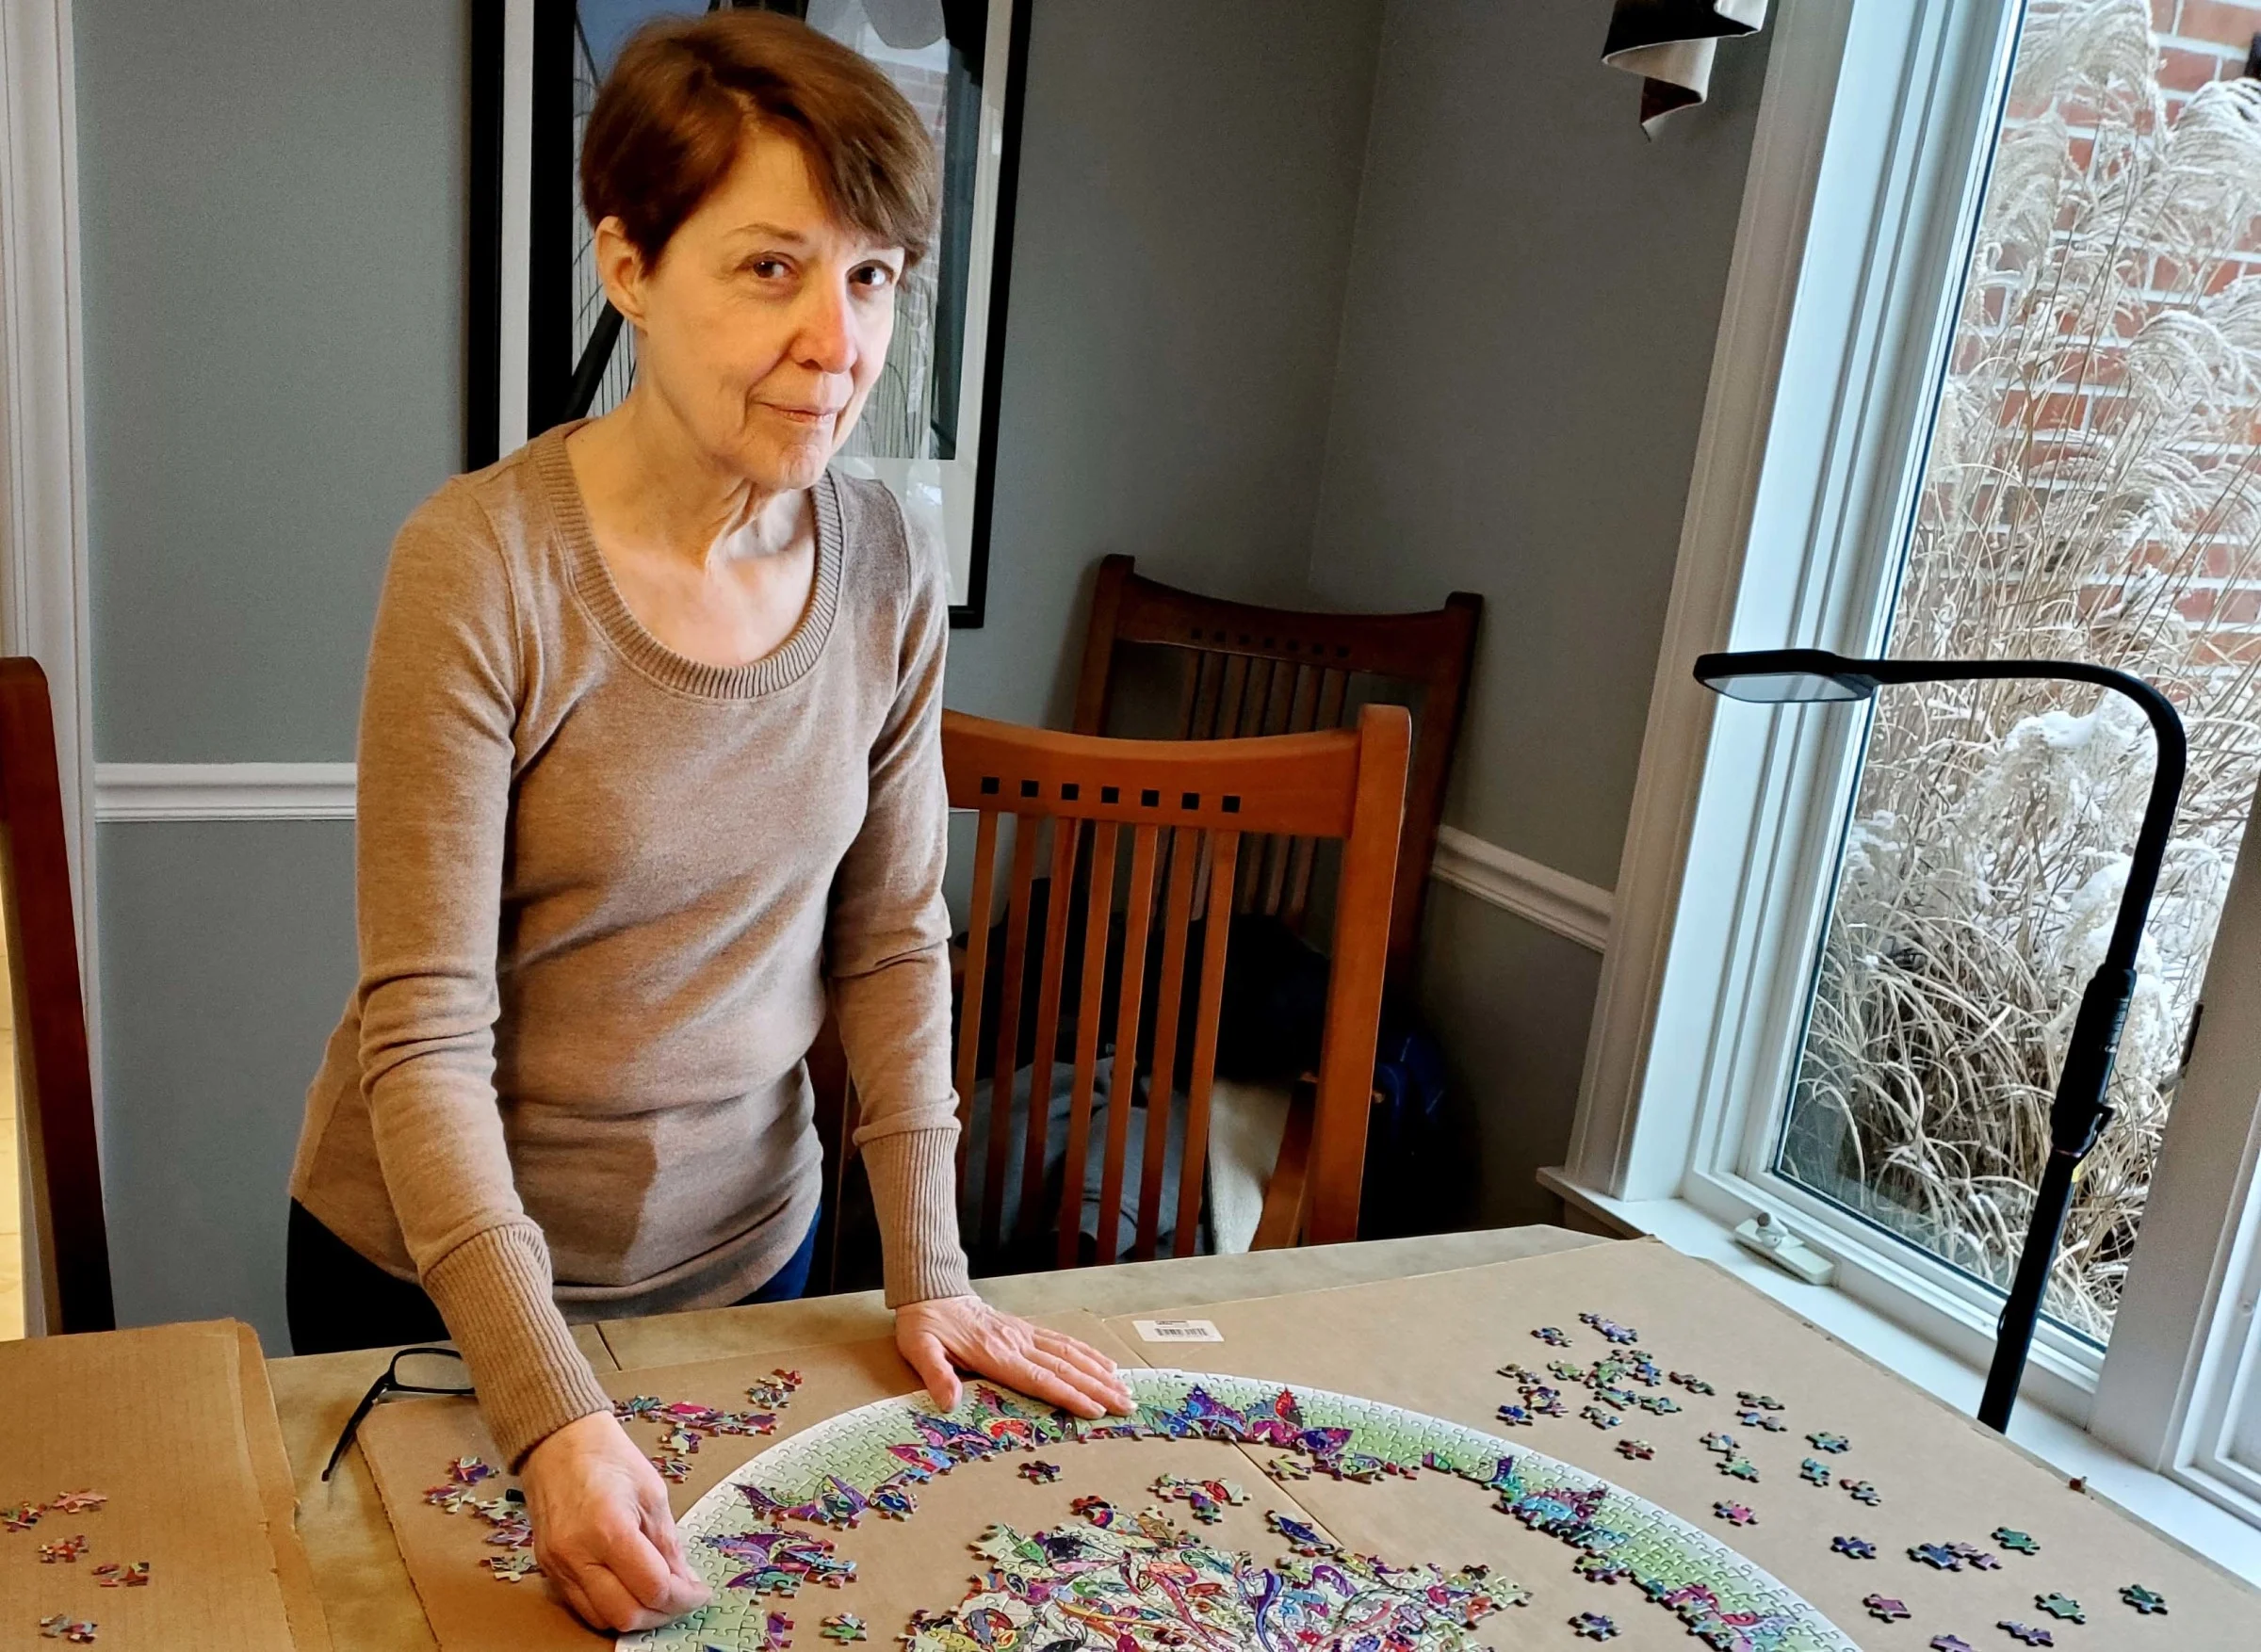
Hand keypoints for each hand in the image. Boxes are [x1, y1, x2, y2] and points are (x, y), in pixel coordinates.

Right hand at [519, 1411, 709, 1632]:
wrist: (558, 1443)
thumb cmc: (606, 1458)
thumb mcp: (653, 1493)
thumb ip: (668, 1543)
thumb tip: (684, 1580)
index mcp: (610, 1529)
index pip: (652, 1588)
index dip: (683, 1598)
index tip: (699, 1593)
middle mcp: (578, 1555)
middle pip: (626, 1615)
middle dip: (661, 1614)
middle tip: (681, 1599)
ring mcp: (558, 1565)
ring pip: (601, 1619)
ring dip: (635, 1616)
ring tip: (656, 1597)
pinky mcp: (548, 1569)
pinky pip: (581, 1606)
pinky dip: (609, 1607)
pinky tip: (628, 1590)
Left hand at [896, 1295, 1134, 1418]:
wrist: (932, 1291)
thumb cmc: (925, 1325)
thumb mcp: (919, 1349)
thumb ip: (936, 1374)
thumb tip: (949, 1402)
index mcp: (996, 1354)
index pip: (1040, 1379)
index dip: (1070, 1395)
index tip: (1096, 1410)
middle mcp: (1018, 1343)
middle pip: (1065, 1368)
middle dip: (1098, 1388)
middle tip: (1127, 1405)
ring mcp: (1025, 1334)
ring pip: (1070, 1354)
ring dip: (1099, 1372)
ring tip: (1125, 1388)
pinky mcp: (1026, 1330)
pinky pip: (1062, 1342)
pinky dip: (1088, 1354)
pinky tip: (1105, 1364)